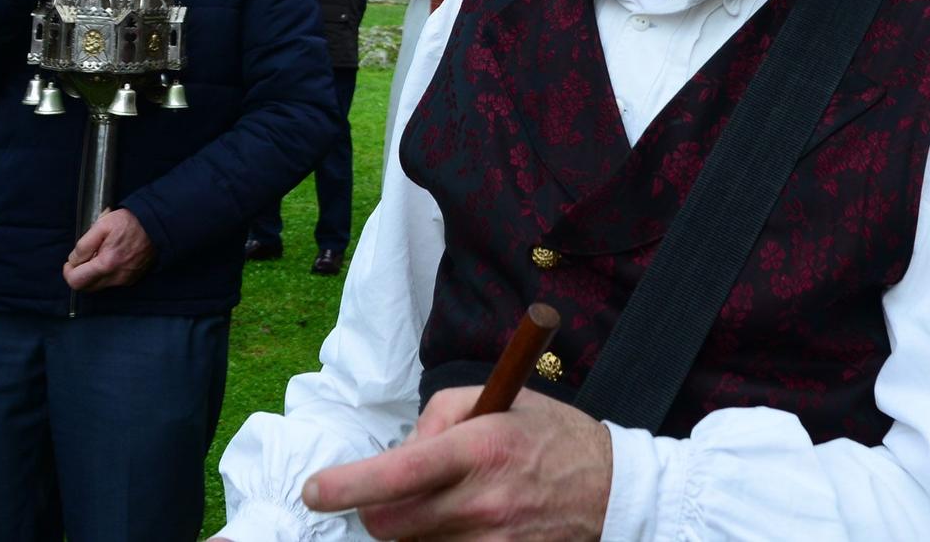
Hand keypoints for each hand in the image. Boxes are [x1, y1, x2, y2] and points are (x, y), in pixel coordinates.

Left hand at [63, 207, 154, 290]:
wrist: (157, 226)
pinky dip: (106, 274)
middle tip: (86, 256)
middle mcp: (116, 277)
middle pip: (86, 288)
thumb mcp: (101, 225)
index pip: (76, 282)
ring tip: (101, 255)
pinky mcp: (132, 280)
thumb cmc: (129, 223)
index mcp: (106, 264)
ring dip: (93, 274)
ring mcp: (125, 280)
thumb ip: (83, 245)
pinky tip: (112, 258)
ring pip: (98, 286)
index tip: (72, 260)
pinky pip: (111, 282)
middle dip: (80, 274)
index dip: (68, 272)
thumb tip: (74, 260)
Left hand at [307, 386, 611, 539]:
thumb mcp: (500, 400)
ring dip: (410, 531)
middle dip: (374, 511)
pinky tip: (459, 526)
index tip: (316, 490)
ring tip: (445, 505)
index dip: (346, 486)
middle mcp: (482, 501)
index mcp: (480, 448)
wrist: (613, 492)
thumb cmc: (551, 438)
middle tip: (387, 495)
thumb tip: (398, 451)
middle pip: (389, 525)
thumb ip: (439, 416)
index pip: (398, 473)